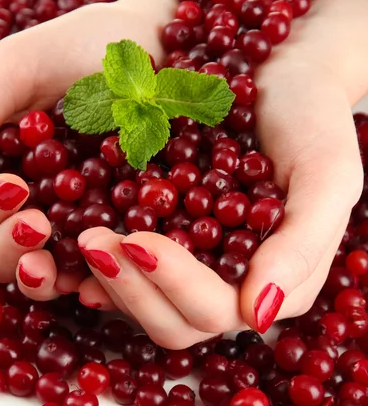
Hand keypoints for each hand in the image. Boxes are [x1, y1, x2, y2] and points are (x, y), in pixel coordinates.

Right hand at [0, 0, 174, 299]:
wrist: (154, 52)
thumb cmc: (81, 51)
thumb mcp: (16, 69)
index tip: (12, 186)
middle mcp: (24, 208)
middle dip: (5, 248)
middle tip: (36, 223)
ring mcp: (68, 229)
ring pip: (35, 278)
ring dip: (36, 275)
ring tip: (55, 247)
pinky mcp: (112, 238)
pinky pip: (93, 276)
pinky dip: (90, 282)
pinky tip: (98, 269)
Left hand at [78, 0, 366, 347]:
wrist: (282, 82)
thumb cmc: (312, 124)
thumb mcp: (326, 176)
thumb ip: (302, 246)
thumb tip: (256, 315)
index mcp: (276, 287)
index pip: (217, 309)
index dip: (175, 282)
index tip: (138, 240)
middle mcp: (234, 291)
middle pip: (175, 322)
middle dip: (132, 287)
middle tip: (95, 243)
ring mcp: (201, 275)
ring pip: (147, 309)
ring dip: (113, 281)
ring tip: (86, 239)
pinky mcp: (173, 253)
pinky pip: (133, 280)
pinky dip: (105, 271)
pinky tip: (78, 250)